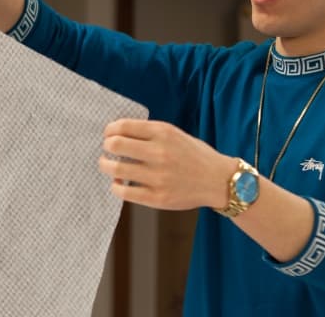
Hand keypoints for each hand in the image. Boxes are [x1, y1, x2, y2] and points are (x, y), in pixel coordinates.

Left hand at [98, 119, 236, 210]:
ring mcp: (158, 177)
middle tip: (107, 150)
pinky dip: (116, 185)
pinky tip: (119, 182)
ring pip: (115, 169)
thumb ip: (150, 133)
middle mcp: (160, 153)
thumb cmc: (196, 156)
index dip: (110, 130)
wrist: (218, 181)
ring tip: (108, 165)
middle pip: (115, 145)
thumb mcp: (176, 135)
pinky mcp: (157, 197)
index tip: (108, 134)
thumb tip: (118, 134)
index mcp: (164, 133)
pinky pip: (124, 191)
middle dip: (106, 146)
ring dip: (105, 165)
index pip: (124, 126)